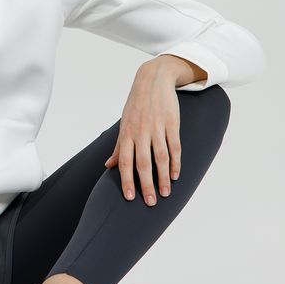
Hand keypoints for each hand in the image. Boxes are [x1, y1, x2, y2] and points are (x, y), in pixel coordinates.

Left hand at [103, 61, 180, 204]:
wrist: (153, 80)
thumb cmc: (136, 105)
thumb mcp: (123, 124)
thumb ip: (118, 146)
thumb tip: (108, 165)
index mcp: (127, 134)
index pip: (124, 161)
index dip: (126, 180)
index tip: (130, 197)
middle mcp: (141, 132)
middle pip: (143, 163)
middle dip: (146, 184)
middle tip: (150, 203)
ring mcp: (157, 128)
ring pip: (161, 157)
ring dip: (163, 178)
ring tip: (165, 193)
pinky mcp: (172, 123)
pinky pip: (175, 147)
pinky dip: (176, 162)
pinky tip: (175, 175)